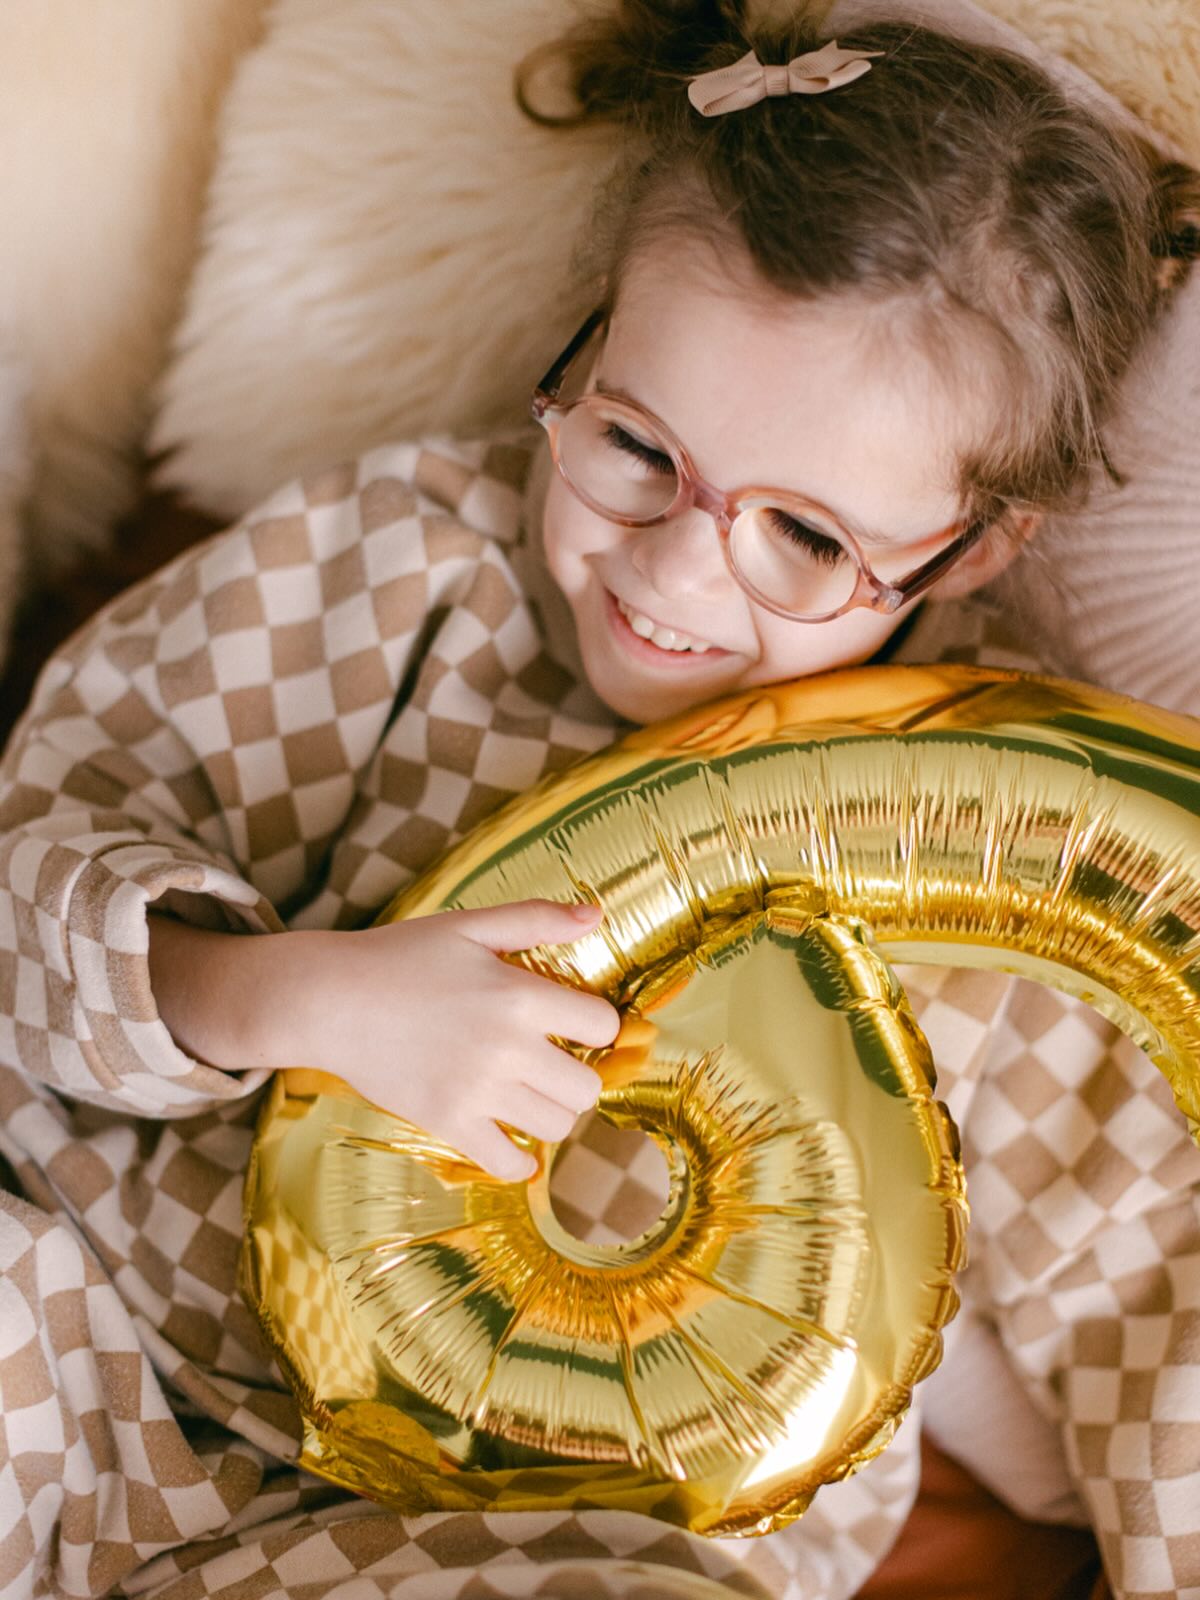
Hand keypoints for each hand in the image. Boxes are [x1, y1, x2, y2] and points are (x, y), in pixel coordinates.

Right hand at [281, 899, 617, 1180]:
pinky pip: (508, 1164)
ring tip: (530, 1094)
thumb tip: (597, 914)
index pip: (603, 1026)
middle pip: (586, 1088)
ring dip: (552, 1113)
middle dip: (580, 1075)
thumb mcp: (470, 925)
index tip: (579, 1024)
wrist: (330, 999)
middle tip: (556, 1065)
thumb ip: (536, 918)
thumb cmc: (401, 956)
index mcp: (521, 994)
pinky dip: (519, 1161)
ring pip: (556, 1127)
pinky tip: (513, 1141)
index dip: (598, 1024)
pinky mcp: (448, 1122)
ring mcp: (477, 1090)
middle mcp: (507, 1047)